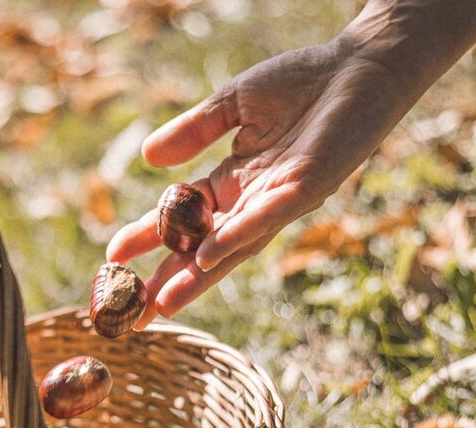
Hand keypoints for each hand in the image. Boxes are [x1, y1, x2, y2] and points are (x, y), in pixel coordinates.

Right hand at [108, 37, 414, 327]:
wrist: (362, 66)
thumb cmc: (305, 82)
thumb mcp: (233, 104)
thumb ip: (194, 131)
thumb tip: (148, 158)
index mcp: (237, 181)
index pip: (184, 217)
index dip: (149, 237)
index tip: (113, 256)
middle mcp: (256, 200)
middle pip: (203, 248)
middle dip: (169, 280)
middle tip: (132, 313)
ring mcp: (281, 199)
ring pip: (231, 246)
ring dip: (196, 277)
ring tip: (162, 304)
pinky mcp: (307, 186)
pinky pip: (265, 217)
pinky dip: (235, 237)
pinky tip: (206, 256)